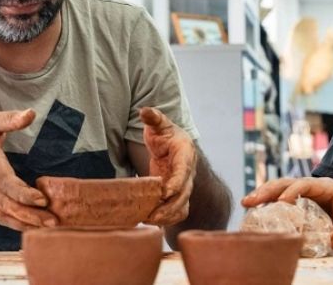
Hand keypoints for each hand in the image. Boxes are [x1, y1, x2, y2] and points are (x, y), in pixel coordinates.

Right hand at [0, 110, 56, 230]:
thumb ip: (8, 119)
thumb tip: (31, 113)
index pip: (6, 183)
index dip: (23, 194)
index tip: (42, 199)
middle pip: (8, 204)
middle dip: (31, 215)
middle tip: (54, 221)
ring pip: (4, 214)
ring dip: (26, 223)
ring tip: (49, 228)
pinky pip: (1, 215)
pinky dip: (17, 223)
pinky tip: (35, 227)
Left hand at [140, 107, 196, 225]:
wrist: (175, 147)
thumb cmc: (166, 135)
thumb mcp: (160, 125)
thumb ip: (154, 118)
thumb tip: (144, 111)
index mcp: (186, 154)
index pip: (184, 171)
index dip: (176, 183)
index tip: (165, 192)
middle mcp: (188, 172)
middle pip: (184, 194)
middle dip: (169, 206)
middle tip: (152, 214)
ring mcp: (185, 186)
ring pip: (182, 206)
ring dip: (167, 216)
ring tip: (148, 220)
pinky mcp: (178, 197)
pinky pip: (178, 212)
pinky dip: (167, 220)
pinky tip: (151, 221)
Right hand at [241, 177, 332, 248]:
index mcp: (323, 186)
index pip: (304, 184)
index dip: (293, 191)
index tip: (282, 201)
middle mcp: (308, 186)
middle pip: (284, 183)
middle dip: (267, 190)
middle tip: (250, 200)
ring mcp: (300, 192)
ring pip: (277, 189)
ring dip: (262, 194)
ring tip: (245, 203)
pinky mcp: (295, 202)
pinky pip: (277, 200)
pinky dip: (265, 204)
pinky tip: (252, 213)